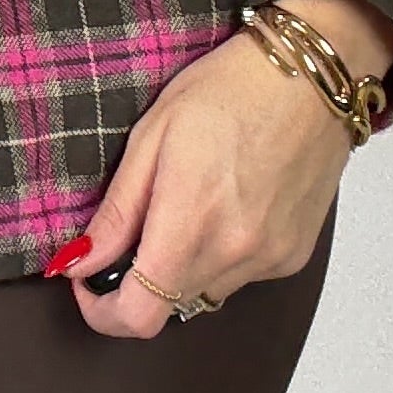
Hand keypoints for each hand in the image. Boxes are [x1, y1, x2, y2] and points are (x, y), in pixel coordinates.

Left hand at [54, 0, 392, 339]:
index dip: (102, 310)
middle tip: (134, 228)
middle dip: (138, 281)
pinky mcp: (294, 255)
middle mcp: (236, 254)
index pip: (137, 316)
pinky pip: (241, 277)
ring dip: (181, 268)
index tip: (86, 278)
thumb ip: (116, 213)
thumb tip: (80, 262)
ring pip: (204, 294)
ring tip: (187, 205)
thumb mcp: (151, 137)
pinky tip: (226, 206)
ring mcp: (271, 259)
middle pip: (168, 308)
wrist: (313, 76)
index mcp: (191, 224)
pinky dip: (220, 256)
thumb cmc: (230, 89)